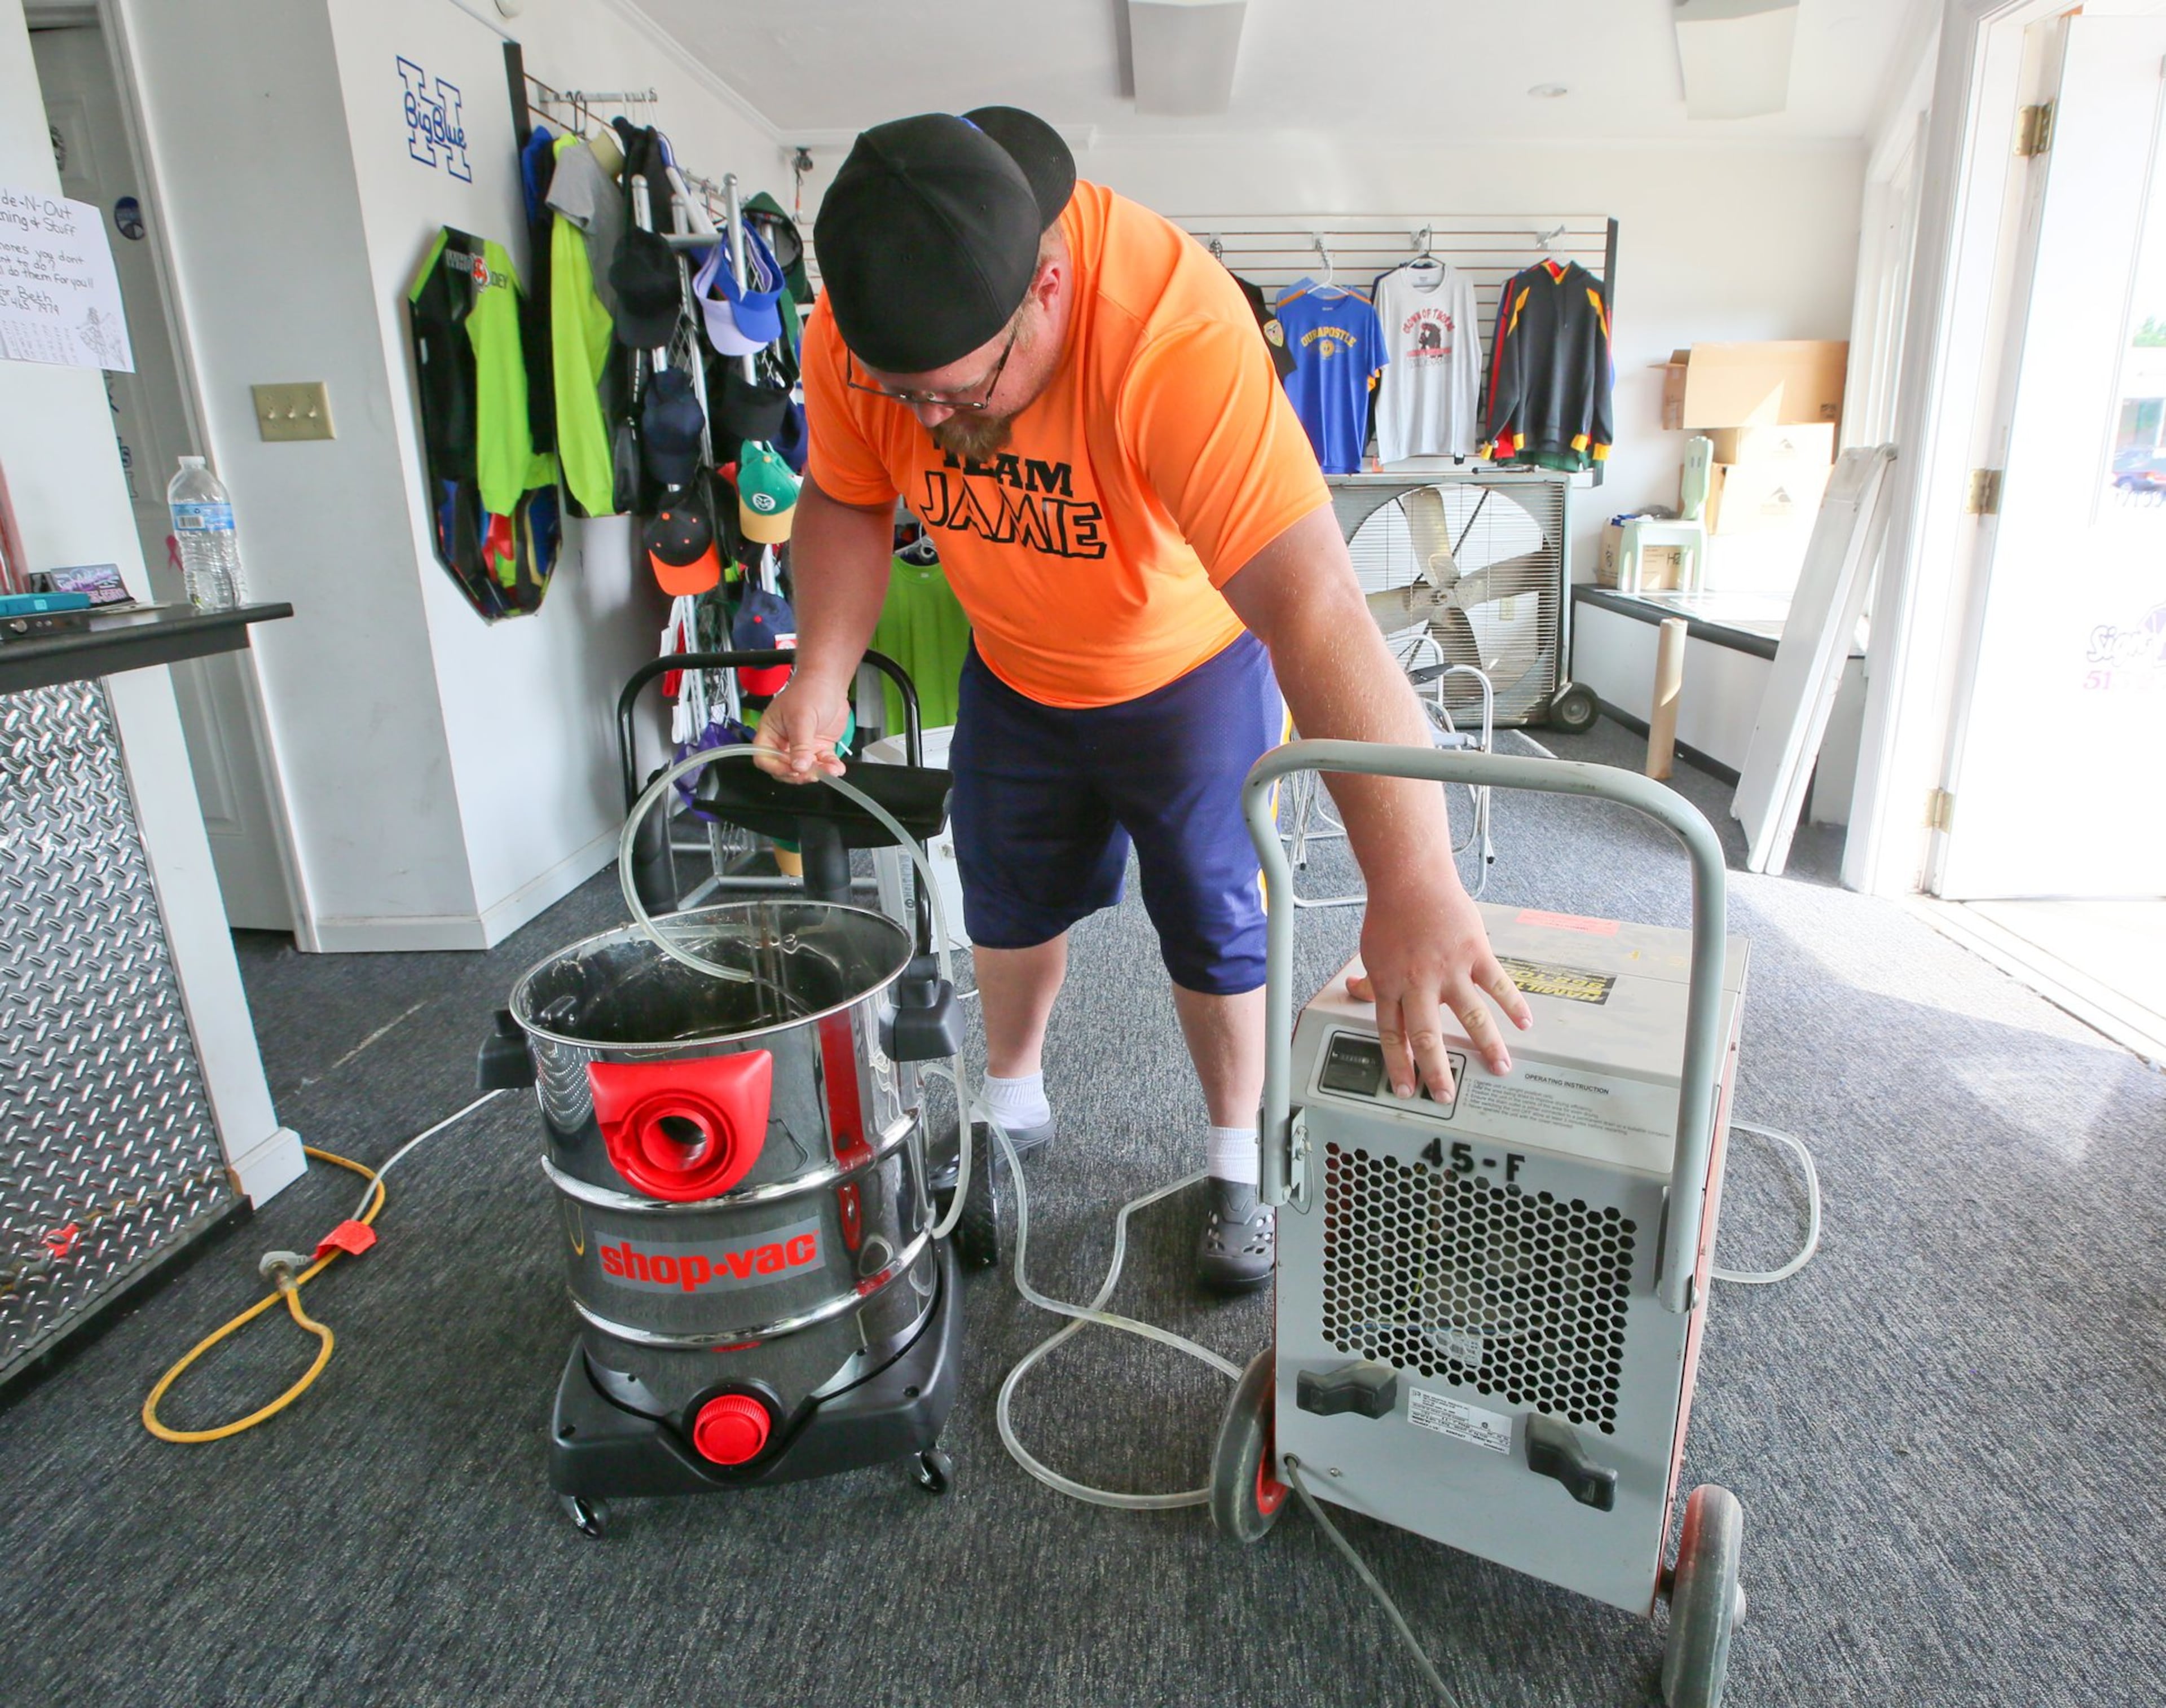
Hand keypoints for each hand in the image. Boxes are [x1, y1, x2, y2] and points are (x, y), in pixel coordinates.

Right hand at [750, 677, 851, 781]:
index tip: (792, 769)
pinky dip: (830, 767)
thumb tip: (799, 766)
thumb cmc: (809, 690)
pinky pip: (822, 764)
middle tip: (812, 773)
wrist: (830, 682)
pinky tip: (836, 767)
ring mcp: (802, 746)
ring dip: (818, 772)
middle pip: (784, 768)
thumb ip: (800, 744)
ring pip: (805, 769)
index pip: (764, 758)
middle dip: (799, 774)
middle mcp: (784, 742)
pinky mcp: (818, 747)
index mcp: (770, 732)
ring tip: (830, 769)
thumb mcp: (801, 717)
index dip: (776, 767)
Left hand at [1347, 871, 1530, 1099]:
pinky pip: (1498, 984)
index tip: (1407, 1090)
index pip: (1393, 1035)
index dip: (1399, 1065)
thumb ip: (1370, 980)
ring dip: (1487, 1046)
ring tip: (1500, 1069)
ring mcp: (1450, 968)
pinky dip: (1513, 1004)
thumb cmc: (1390, 915)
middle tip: (1447, 1095)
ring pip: (1471, 1016)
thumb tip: (1354, 991)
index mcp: (1390, 985)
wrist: (1411, 878)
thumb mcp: (1371, 952)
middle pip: (1428, 1035)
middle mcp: (1419, 982)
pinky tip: (1525, 1024)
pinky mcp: (1475, 953)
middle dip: (1437, 1070)